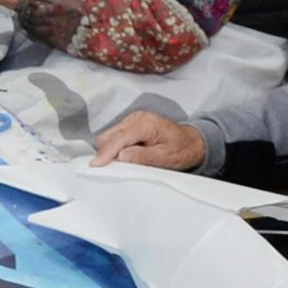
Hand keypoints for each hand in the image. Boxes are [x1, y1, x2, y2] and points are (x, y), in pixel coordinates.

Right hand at [92, 111, 208, 170]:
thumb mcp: (165, 158)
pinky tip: (125, 156)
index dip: (106, 152)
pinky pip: (115, 136)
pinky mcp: (130, 124)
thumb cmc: (181, 150)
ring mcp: (132, 119)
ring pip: (109, 136)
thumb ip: (143, 157)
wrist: (192, 142)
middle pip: (109, 135)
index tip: (95, 166)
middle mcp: (136, 118)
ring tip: (123, 162)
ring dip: (110, 150)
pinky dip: (115, 147)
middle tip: (112, 169)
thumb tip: (120, 157)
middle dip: (106, 152)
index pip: (119, 137)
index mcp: (146, 124)